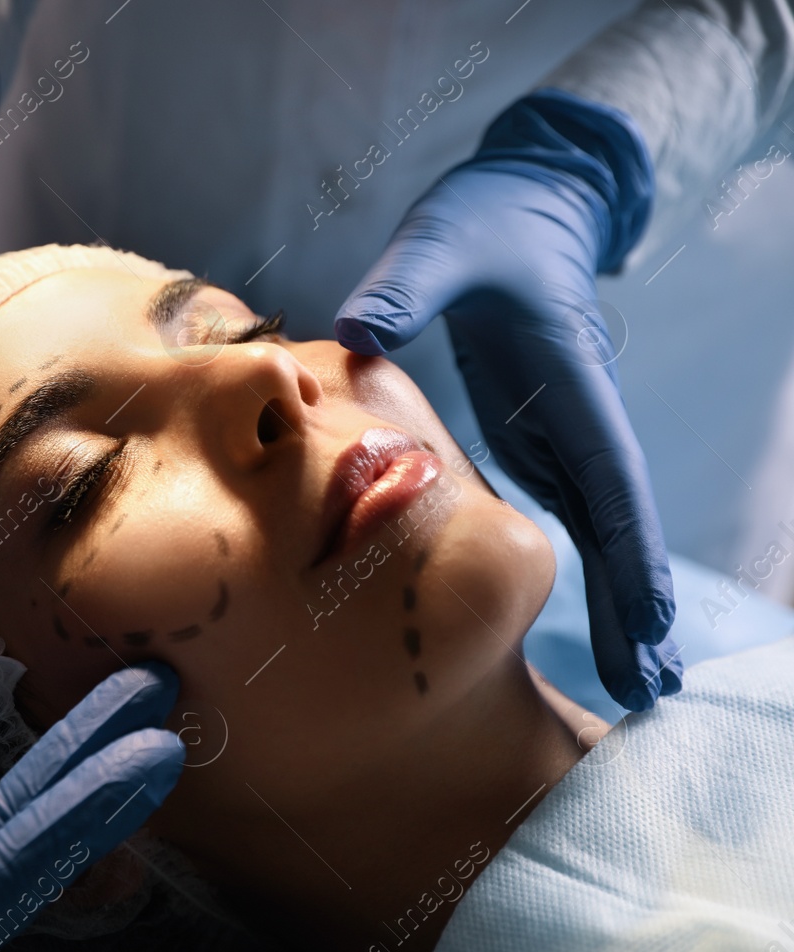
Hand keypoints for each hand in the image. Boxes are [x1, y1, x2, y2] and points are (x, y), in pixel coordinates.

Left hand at [335, 89, 681, 710]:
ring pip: (602, 528)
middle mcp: (579, 417)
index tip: (651, 627)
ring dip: (621, 601)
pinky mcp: (539, 432)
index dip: (631, 558)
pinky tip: (595, 619)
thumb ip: (406, 287)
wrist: (521, 201)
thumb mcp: (440, 244)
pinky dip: (589, 569)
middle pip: (619, 525)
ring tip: (635, 680)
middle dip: (638, 606)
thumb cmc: (485, 222)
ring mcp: (563, 429)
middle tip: (650, 691)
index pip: (609, 481)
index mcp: (570, 382)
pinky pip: (570, 511)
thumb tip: (359, 331)